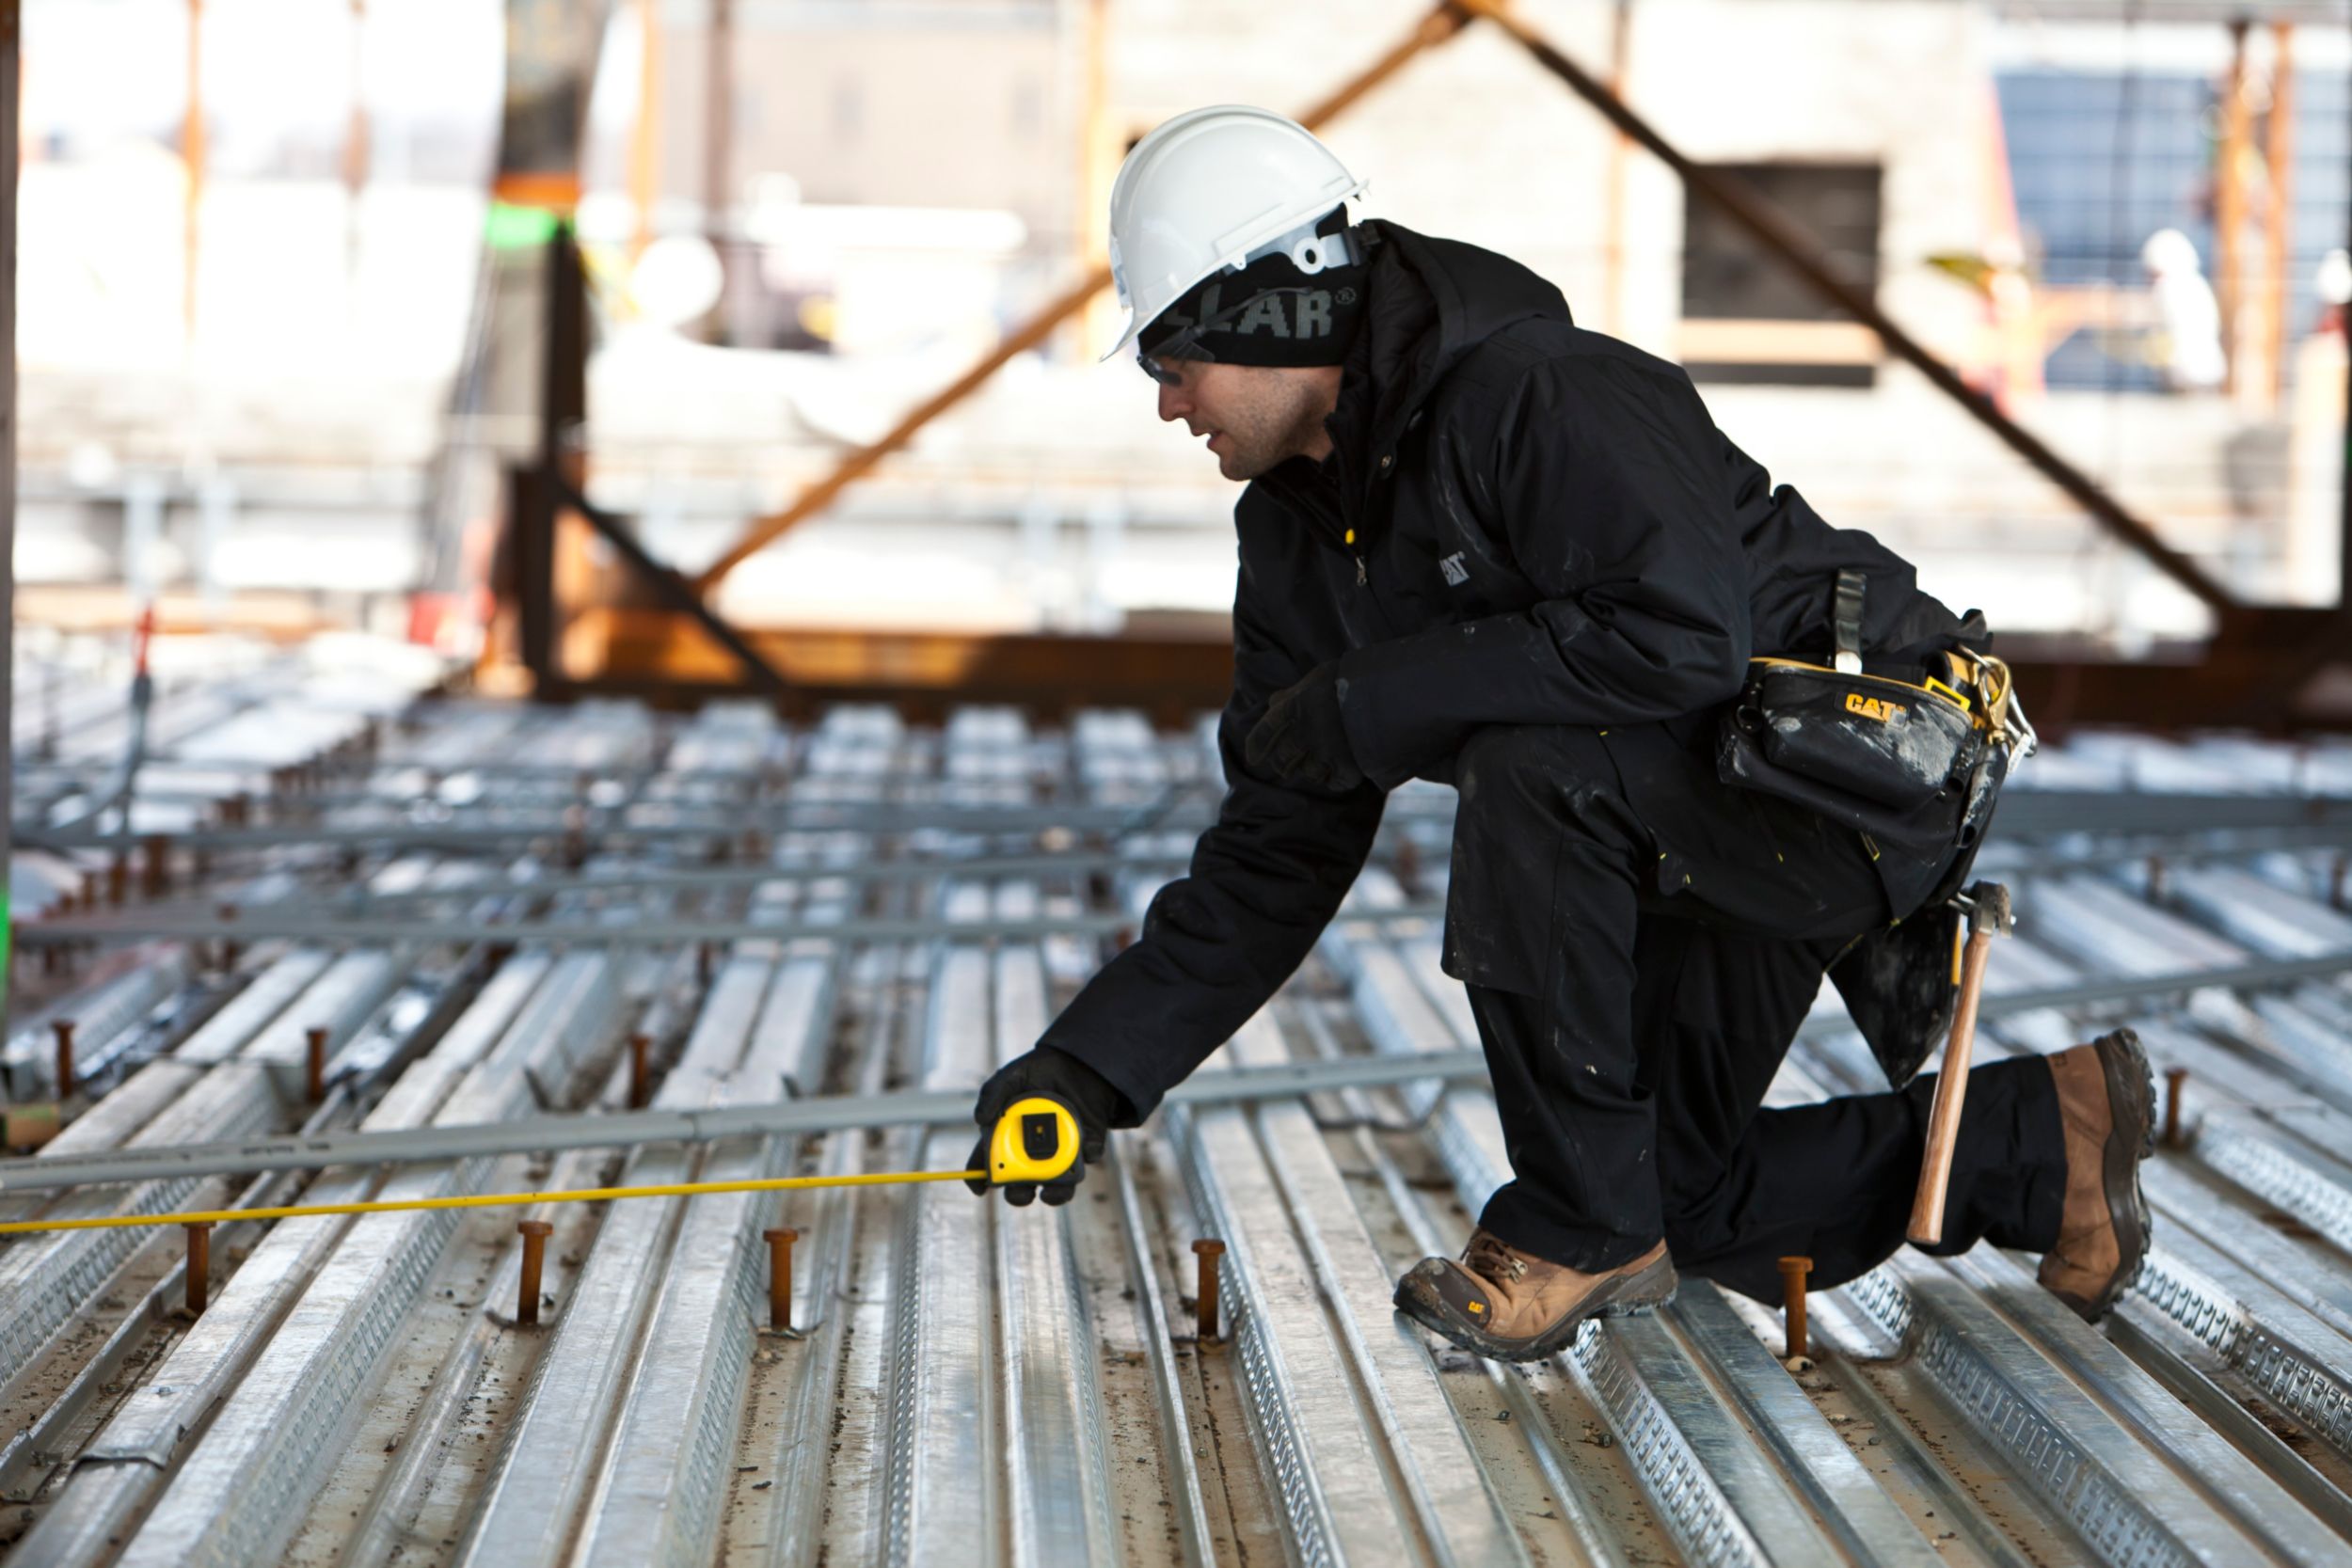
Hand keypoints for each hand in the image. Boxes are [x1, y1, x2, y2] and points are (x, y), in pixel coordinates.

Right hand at [964, 1046, 1121, 1205]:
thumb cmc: (1040, 1070)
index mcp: (1010, 1137)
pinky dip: (1087, 1157)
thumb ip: (993, 1093)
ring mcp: (1061, 1151)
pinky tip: (1086, 1148)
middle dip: (1018, 1195)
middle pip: (1021, 1183)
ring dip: (1054, 1195)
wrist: (1079, 1060)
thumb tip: (980, 1119)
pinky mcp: (1087, 1145)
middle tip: (1019, 1193)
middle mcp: (1034, 1151)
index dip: (981, 1179)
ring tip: (1050, 1193)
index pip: (991, 1162)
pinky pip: (1088, 1158)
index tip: (980, 1187)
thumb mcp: (1013, 1076)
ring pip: (1056, 1183)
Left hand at [1244, 665, 1363, 792]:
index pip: (1264, 731)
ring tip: (1319, 766)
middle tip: (1285, 768)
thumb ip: (1292, 693)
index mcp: (1294, 707)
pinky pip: (1335, 783)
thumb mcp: (1316, 677)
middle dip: (1281, 764)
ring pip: (1308, 773)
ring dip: (1311, 771)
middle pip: (1283, 758)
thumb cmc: (1350, 679)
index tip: (1254, 759)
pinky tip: (1340, 775)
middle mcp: (1305, 732)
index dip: (1257, 746)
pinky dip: (1335, 781)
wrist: (1387, 691)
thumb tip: (1272, 702)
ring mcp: (1326, 751)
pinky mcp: (1348, 767)